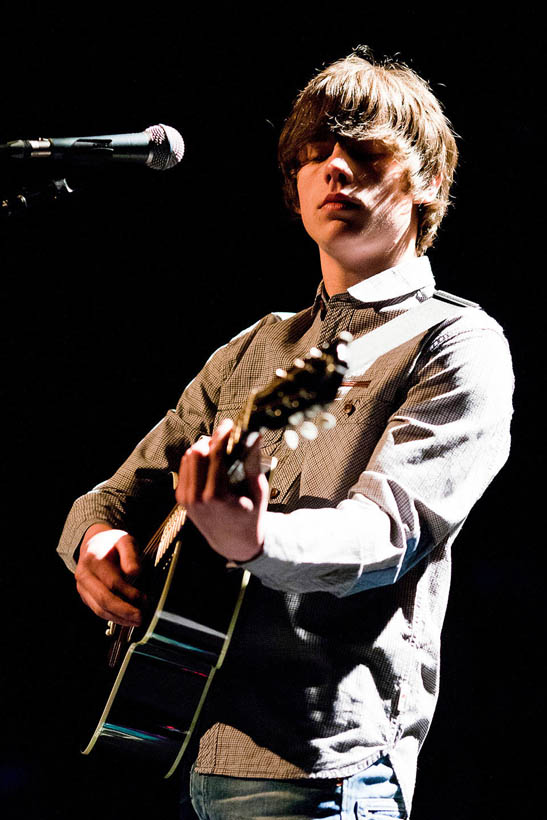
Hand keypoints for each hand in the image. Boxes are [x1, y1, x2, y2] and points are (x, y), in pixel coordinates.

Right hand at [75, 524, 144, 626]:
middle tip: (141, 617)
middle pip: (103, 600)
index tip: (145, 599)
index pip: (112, 583)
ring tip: (136, 621)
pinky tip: (127, 619)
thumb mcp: (125, 541)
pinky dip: (113, 618)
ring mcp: (82, 588)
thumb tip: (135, 571)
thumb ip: (130, 555)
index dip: (129, 593)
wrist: (94, 543)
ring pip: (99, 610)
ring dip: (119, 619)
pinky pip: (98, 611)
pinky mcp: (85, 596)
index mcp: (93, 561)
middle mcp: (84, 576)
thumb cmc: (112, 543)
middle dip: (124, 611)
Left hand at [176, 419, 268, 562]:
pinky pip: (185, 467)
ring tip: (220, 450)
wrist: (234, 543)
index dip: (222, 435)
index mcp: (216, 496)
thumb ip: (252, 461)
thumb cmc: (250, 517)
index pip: (214, 454)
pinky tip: (211, 463)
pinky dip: (197, 460)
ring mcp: (186, 498)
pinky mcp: (181, 497)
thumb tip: (254, 435)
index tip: (230, 424)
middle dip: (212, 440)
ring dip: (203, 448)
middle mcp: (196, 497)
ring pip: (188, 457)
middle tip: (226, 437)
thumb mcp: (257, 490)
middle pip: (196, 452)